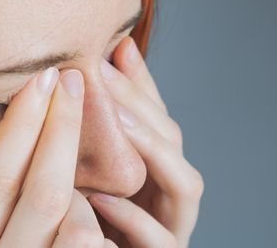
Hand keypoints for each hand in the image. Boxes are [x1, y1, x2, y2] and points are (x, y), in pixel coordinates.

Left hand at [88, 36, 203, 247]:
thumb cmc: (90, 217)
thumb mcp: (91, 167)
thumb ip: (97, 126)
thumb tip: (95, 65)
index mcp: (158, 165)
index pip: (159, 115)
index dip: (142, 82)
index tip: (117, 47)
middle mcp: (172, 190)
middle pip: (173, 140)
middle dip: (141, 106)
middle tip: (103, 74)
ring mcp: (174, 223)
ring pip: (185, 183)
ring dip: (153, 149)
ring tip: (117, 123)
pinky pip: (160, 239)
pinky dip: (134, 217)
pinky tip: (100, 196)